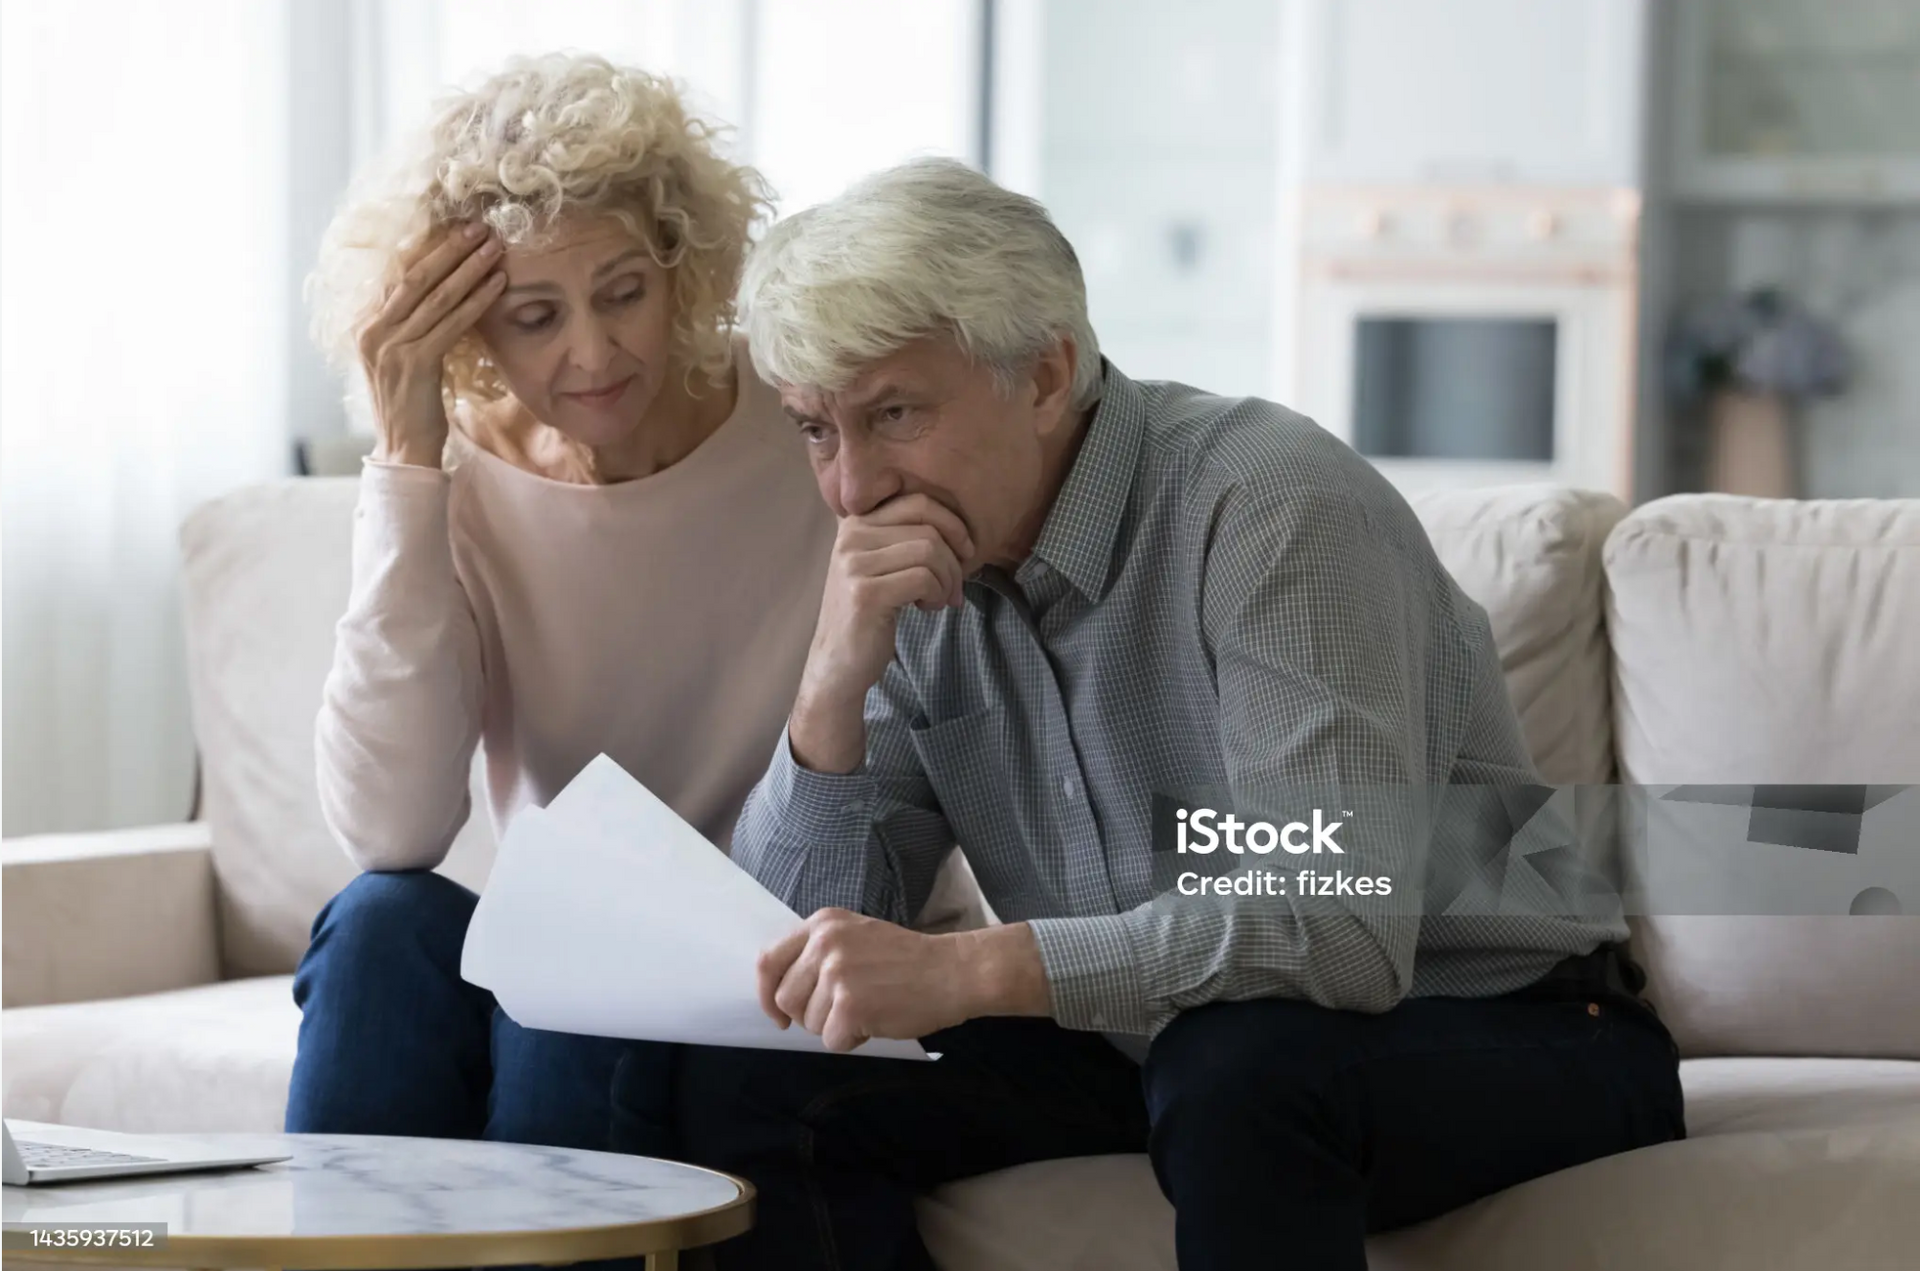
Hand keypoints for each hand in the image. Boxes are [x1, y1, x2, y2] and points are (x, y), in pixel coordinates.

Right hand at [356, 223, 506, 467]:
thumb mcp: (402, 359)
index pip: (398, 276)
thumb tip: (437, 295)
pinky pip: (451, 323)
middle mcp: (372, 331)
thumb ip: (409, 328)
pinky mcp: (415, 362)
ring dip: (469, 268)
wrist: (403, 449)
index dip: (428, 250)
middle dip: (449, 248)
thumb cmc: (410, 405)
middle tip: (477, 225)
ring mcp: (391, 346)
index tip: (455, 229)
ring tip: (494, 247)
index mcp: (366, 325)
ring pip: (436, 296)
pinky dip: (477, 300)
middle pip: (415, 277)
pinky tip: (497, 284)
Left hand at [757, 910, 1048, 1051]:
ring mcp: (837, 973)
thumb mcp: (856, 937)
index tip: (779, 1014)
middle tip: (843, 1012)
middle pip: (786, 998)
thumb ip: (819, 954)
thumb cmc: (907, 962)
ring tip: (869, 1009)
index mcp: (822, 924)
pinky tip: (877, 1021)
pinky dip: (853, 1041)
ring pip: (809, 1024)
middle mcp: (824, 943)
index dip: (768, 994)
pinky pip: (832, 1041)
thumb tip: (782, 996)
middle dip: (809, 1016)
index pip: (768, 961)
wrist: (953, 971)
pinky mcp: (850, 1004)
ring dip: (836, 1028)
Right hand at [789, 495, 972, 770]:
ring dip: (947, 580)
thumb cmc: (869, 613)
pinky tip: (926, 609)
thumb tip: (959, 527)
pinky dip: (937, 594)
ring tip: (938, 600)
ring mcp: (854, 564)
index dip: (952, 523)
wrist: (838, 663)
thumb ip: (904, 537)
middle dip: (954, 559)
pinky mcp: (865, 593)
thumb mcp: (882, 565)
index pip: (917, 502)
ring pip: (930, 551)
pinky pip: (923, 578)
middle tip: (954, 588)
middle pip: (928, 527)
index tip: (964, 551)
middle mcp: (850, 537)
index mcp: (855, 523)